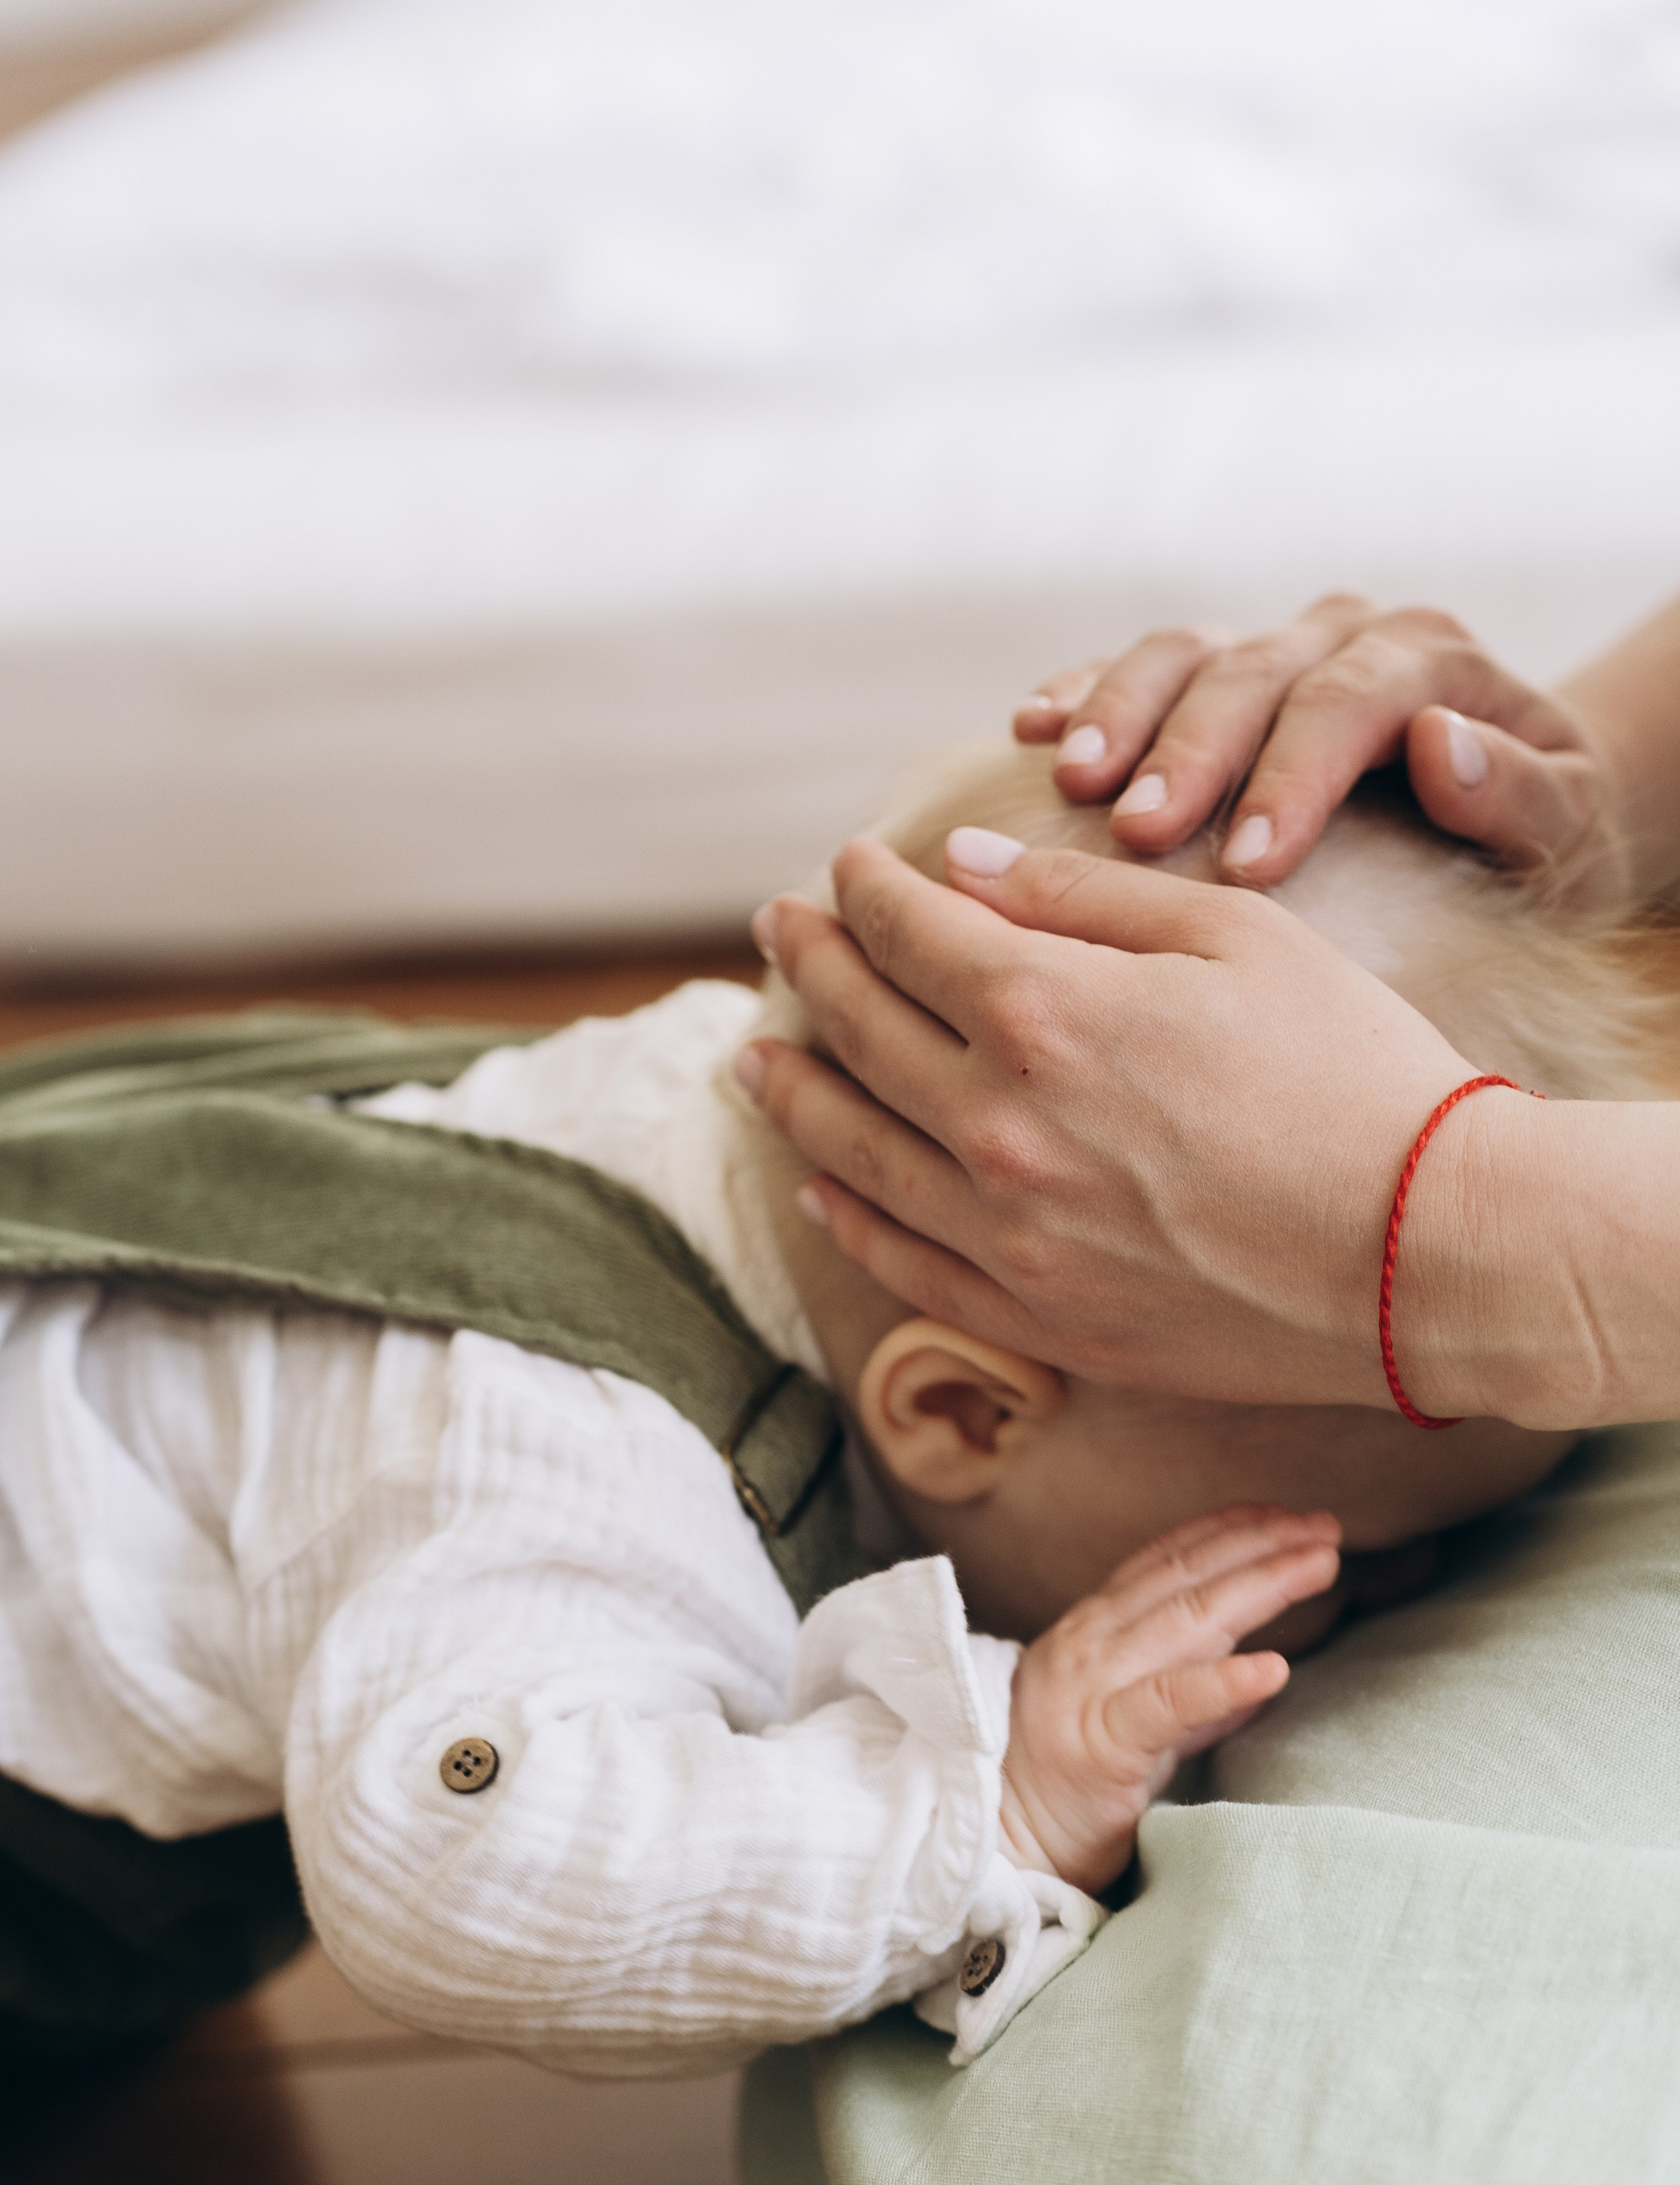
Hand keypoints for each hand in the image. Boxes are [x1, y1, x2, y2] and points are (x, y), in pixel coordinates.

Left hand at [745, 835, 1486, 1410]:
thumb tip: (962, 868)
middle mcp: (997, 1125)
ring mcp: (1007, 1235)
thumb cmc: (1353, 1073)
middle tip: (778, 930)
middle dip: (813, 965)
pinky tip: (817, 1184)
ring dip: (795, 1092)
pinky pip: (903, 1262)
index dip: (865, 889)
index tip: (845, 867)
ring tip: (757, 1056)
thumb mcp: (1236, 937)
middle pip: (862, 1030)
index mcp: (1043, 1012)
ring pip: (855, 1150)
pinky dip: (846, 1214)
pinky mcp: (1037, 1317)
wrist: (1426, 1253)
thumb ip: (1081, 898)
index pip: (909, 932)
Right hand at [1000, 1505, 1340, 1892]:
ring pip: (1187, 1621)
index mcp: (1091, 1632)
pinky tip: (1273, 1668)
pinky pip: (1169, 1704)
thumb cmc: (1067, 1789)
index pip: (1165, 1562)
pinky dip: (1224, 1682)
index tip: (1285, 1514)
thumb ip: (1190, 1694)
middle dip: (1261, 1545)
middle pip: (1186, 1578)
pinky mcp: (1102, 1745)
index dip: (1227, 1530)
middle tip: (1325, 1527)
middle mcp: (1088, 1643)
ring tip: (1319, 1565)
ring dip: (1261, 1585)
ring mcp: (1090, 1688)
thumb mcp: (1132, 1723)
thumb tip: (1259, 1670)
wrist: (999, 1845)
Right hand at [1011, 593, 1636, 908]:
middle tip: (1141, 830)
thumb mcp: (1562, 830)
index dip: (1295, 775)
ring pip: (1181, 654)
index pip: (1352, 700)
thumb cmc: (1530, 840)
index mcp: (1428, 659)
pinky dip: (1082, 692)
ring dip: (1117, 713)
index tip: (1251, 863)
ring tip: (1070, 779)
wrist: (1505, 805)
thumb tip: (1438, 742)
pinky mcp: (1208, 675)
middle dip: (1191, 749)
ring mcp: (1268, 646)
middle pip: (1254, 671)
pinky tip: (1029, 730)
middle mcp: (1342, 633)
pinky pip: (1134, 668)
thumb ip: (1516, 790)